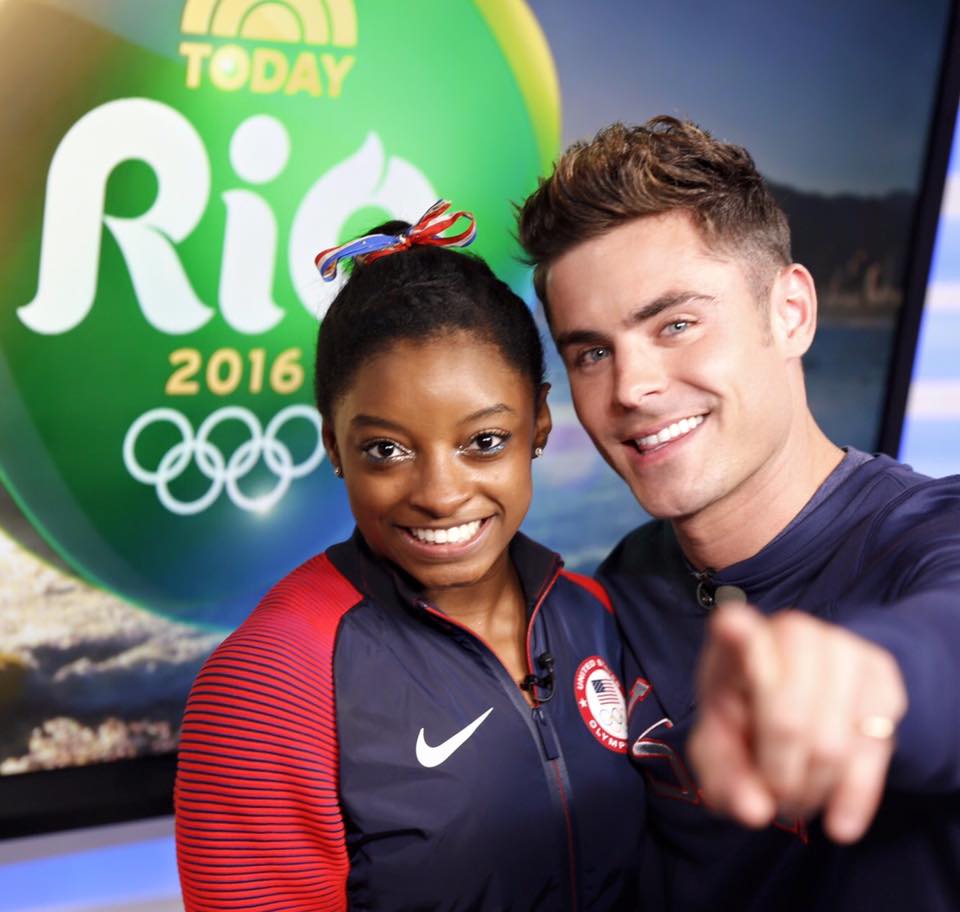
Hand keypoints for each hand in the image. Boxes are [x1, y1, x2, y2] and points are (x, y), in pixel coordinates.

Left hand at [688, 602, 906, 842]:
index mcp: (734, 637)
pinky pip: (874, 750)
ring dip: (813, 789)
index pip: (734, 627)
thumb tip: (753, 811)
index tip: (731, 628)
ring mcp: (840, 646)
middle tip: (775, 798)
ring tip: (798, 798)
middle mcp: (790, 631)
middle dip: (779, 777)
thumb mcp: (720, 746)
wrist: (807, 695)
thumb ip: (723, 776)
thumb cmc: (746, 719)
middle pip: (786, 720)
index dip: (736, 632)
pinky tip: (838, 817)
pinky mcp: (881, 673)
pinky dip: (853, 795)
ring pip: (832, 744)